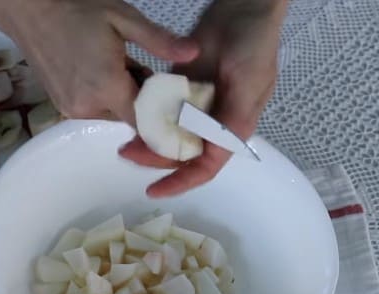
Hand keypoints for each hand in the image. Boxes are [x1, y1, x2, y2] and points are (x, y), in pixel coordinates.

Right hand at [0, 0, 197, 125]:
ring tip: (117, 63)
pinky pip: (93, 108)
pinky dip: (102, 95)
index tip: (175, 97)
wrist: (30, 11)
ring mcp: (71, 109)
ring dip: (121, 96)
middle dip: (142, 98)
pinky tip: (98, 69)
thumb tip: (193, 53)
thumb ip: (159, 41)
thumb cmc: (76, 10)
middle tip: (141, 65)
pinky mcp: (61, 106)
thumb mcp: (123, 19)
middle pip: (130, 117)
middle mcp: (88, 107)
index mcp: (107, 88)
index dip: (163, 113)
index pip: (146, 121)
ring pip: (112, 112)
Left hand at [119, 0, 288, 196]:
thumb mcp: (249, 83)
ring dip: (146, 139)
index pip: (205, 166)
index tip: (154, 190)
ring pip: (166, 133)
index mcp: (232, 128)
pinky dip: (146, 115)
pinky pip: (160, 108)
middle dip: (153, 157)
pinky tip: (130, 115)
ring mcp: (195, 105)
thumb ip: (232, 117)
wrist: (243, 8)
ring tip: (124, 140)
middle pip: (180, 152)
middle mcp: (211, 122)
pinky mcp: (180, 86)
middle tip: (126, 152)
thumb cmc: (254, 46)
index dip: (180, 181)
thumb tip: (212, 149)